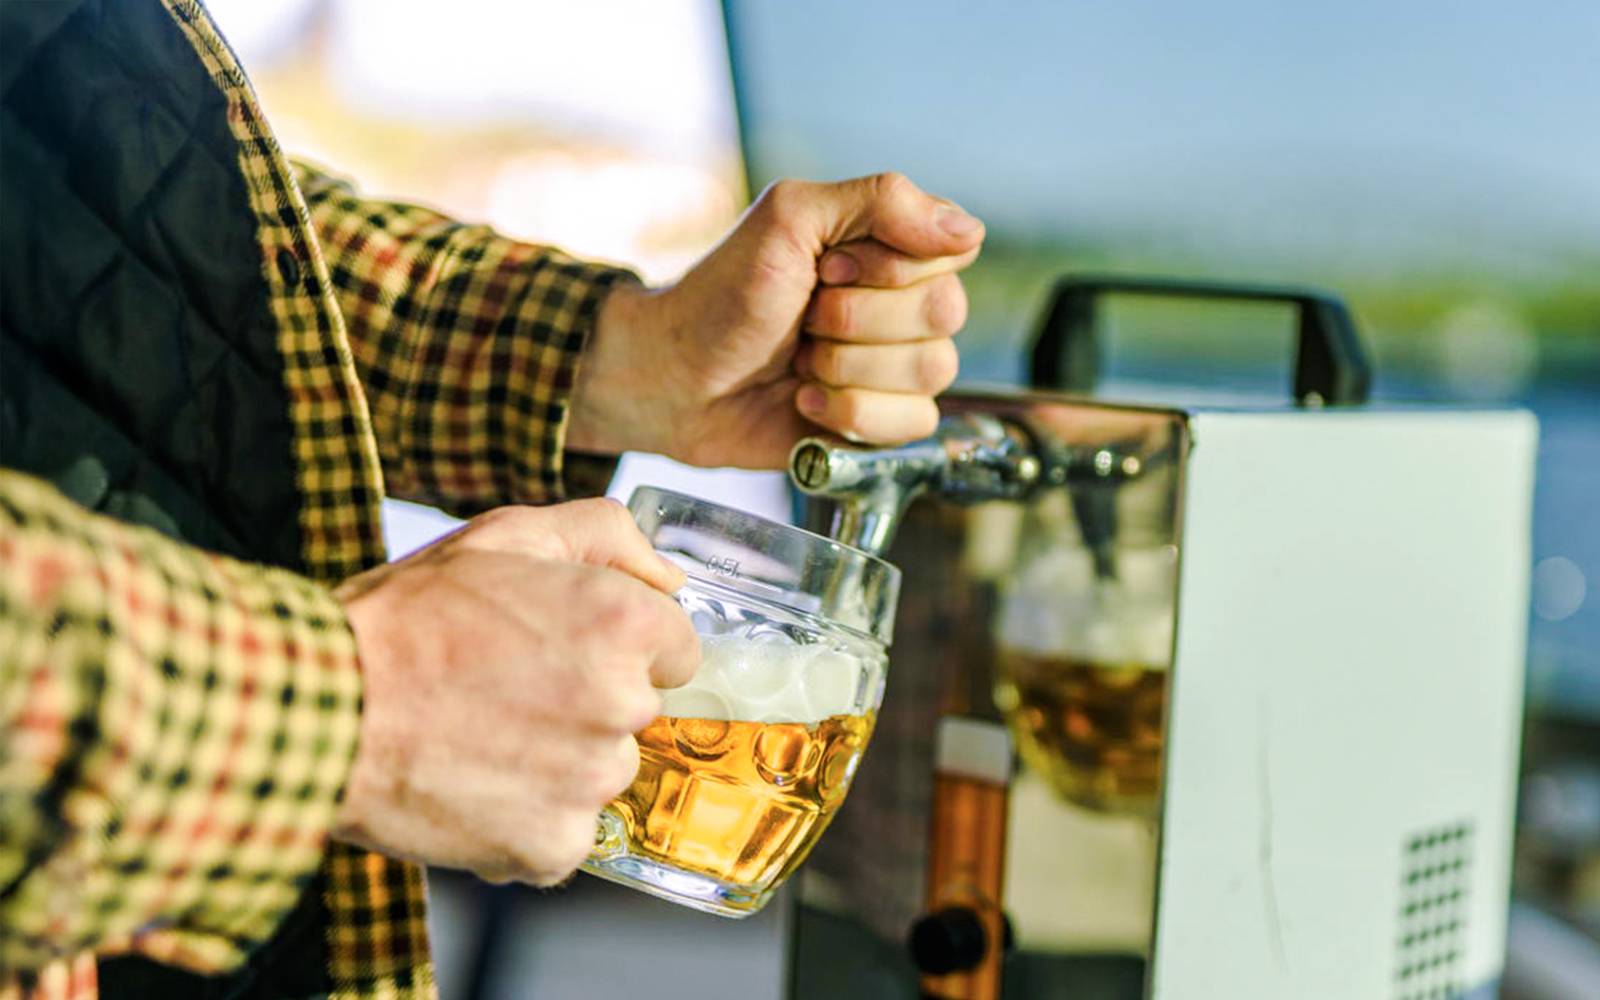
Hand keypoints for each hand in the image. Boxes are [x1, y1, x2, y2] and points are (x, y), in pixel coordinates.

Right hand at [331, 500, 698, 884]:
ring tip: (480, 732)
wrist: (320, 705)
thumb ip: (608, 535)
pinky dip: (525, 817)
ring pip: (598, 771)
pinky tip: (472, 780)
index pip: (676, 648)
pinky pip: (562, 831)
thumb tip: (671, 577)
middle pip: (636, 711)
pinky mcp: (553, 845)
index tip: (563, 643)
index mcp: (623, 623)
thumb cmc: (407, 617)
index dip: (620, 642)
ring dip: (557, 760)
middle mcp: (622, 704)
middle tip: (507, 684)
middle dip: (588, 699)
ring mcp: (588, 782)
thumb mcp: (506, 534)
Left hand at [569, 172, 983, 467]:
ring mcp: (895, 366)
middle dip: (857, 319)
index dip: (886, 267)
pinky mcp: (882, 422)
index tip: (823, 267)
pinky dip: (849, 414)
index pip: (951, 251)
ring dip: (847, 367)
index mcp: (890, 248)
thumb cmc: (722, 294)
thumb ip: (880, 201)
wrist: (676, 377)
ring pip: (932, 371)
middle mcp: (903, 305)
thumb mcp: (790, 218)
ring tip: (800, 362)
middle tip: (804, 317)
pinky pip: (912, 424)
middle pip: (946, 313)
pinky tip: (806, 403)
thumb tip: (967, 228)